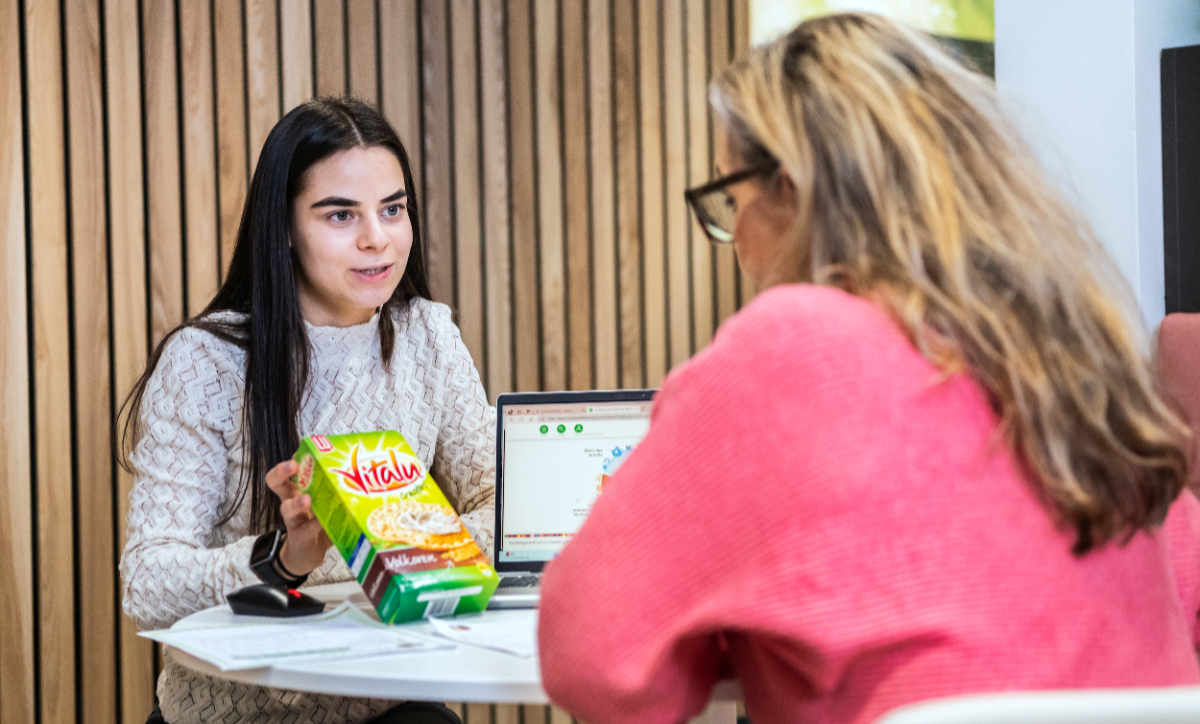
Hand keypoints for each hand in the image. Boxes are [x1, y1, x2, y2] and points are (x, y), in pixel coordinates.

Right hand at [264, 459, 331, 578]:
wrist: (307, 554)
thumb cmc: (319, 522)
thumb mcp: (328, 502)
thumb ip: (342, 489)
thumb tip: (373, 472)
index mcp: (299, 488)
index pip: (291, 469)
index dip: (294, 457)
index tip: (304, 450)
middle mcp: (292, 500)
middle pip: (277, 482)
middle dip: (282, 471)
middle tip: (294, 465)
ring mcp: (293, 519)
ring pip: (287, 508)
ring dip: (297, 503)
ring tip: (307, 499)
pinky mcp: (299, 537)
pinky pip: (305, 529)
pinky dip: (314, 525)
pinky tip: (322, 522)